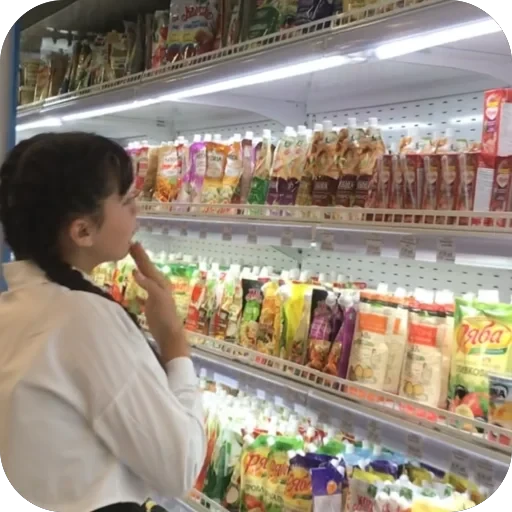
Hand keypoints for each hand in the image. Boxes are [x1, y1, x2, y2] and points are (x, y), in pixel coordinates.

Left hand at [129, 242, 188, 361]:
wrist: (171, 334)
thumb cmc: (161, 321)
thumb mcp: (151, 302)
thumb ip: (147, 291)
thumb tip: (140, 283)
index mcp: (159, 285)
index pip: (147, 269)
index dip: (140, 257)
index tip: (131, 246)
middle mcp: (162, 284)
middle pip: (149, 267)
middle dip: (140, 254)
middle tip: (132, 241)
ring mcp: (163, 291)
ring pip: (150, 273)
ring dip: (142, 261)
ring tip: (134, 249)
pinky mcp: (161, 299)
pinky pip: (151, 287)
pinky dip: (143, 280)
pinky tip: (135, 273)